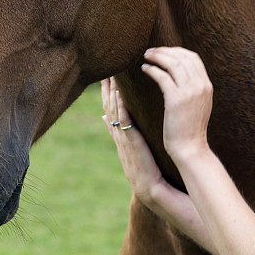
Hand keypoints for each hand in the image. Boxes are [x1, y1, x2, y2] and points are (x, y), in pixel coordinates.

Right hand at [101, 77, 163, 204]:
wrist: (151, 187)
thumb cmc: (144, 166)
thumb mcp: (128, 145)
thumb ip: (117, 130)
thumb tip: (103, 116)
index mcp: (119, 134)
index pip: (110, 107)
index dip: (107, 91)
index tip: (105, 74)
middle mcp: (118, 134)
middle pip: (108, 105)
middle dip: (106, 87)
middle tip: (104, 68)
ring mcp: (123, 138)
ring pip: (114, 110)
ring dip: (111, 92)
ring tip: (110, 75)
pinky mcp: (132, 142)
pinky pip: (124, 122)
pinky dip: (121, 108)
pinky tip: (121, 95)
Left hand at [141, 46, 212, 161]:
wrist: (190, 147)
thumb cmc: (190, 128)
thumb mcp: (198, 103)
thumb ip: (194, 88)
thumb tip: (182, 75)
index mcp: (206, 85)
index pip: (193, 58)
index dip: (177, 51)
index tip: (164, 51)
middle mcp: (200, 85)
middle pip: (183, 57)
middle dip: (165, 50)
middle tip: (151, 51)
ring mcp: (189, 92)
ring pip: (173, 63)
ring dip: (157, 56)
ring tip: (146, 56)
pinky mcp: (176, 99)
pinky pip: (162, 77)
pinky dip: (152, 69)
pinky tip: (145, 69)